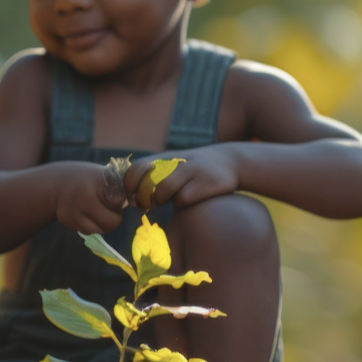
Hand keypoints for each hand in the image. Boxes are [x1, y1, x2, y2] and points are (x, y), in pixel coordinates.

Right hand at [53, 162, 126, 234]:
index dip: (122, 201)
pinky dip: (92, 227)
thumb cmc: (90, 181)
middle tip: (107, 207)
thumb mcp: (104, 177)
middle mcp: (85, 195)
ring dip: (103, 225)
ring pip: (101, 230)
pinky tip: (85, 215)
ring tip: (96, 211)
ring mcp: (75, 209)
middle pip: (113, 221)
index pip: (121, 200)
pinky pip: (90, 233)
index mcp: (99, 181)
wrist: (58, 183)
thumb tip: (138, 203)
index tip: (117, 197)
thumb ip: (120, 189)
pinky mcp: (68, 220)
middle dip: (114, 217)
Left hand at [125, 146, 240, 210]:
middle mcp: (177, 161)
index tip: (132, 195)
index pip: (138, 167)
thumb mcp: (173, 165)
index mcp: (165, 157)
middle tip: (148, 203)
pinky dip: (182, 204)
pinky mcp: (206, 183)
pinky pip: (183, 200)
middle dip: (144, 197)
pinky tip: (191, 200)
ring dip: (163, 200)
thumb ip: (153, 175)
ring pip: (164, 192)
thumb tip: (130, 196)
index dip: (130, 183)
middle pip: (149, 182)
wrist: (231, 162)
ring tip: (172, 198)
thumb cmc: (194, 169)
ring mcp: (192, 171)